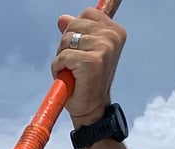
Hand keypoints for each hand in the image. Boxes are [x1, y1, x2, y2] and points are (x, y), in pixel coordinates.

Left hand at [52, 7, 126, 125]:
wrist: (91, 109)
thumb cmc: (86, 82)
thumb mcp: (82, 51)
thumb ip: (76, 31)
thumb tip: (62, 19)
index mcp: (115, 31)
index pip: (87, 13)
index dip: (75, 31)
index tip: (81, 50)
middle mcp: (113, 37)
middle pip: (74, 24)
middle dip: (66, 44)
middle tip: (75, 64)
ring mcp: (104, 48)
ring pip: (66, 39)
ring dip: (62, 57)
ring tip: (73, 72)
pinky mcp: (91, 61)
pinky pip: (63, 56)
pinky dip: (58, 67)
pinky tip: (69, 78)